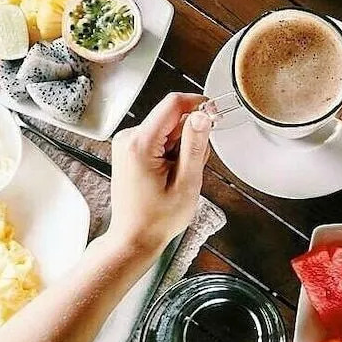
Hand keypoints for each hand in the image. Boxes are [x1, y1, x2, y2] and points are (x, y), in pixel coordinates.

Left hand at [104, 92, 211, 258]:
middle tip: (192, 166)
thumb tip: (203, 115)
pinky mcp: (130, 149)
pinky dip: (171, 152)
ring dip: (181, 147)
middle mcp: (129, 138)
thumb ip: (195, 146)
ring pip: (167, 128)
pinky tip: (170, 174)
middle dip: (190, 136)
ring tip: (179, 175)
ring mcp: (127, 143)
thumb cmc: (157, 219)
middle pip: (172, 117)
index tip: (215, 115)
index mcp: (140, 143)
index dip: (198, 104)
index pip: (173, 104)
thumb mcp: (186, 183)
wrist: (134, 238)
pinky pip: (159, 138)